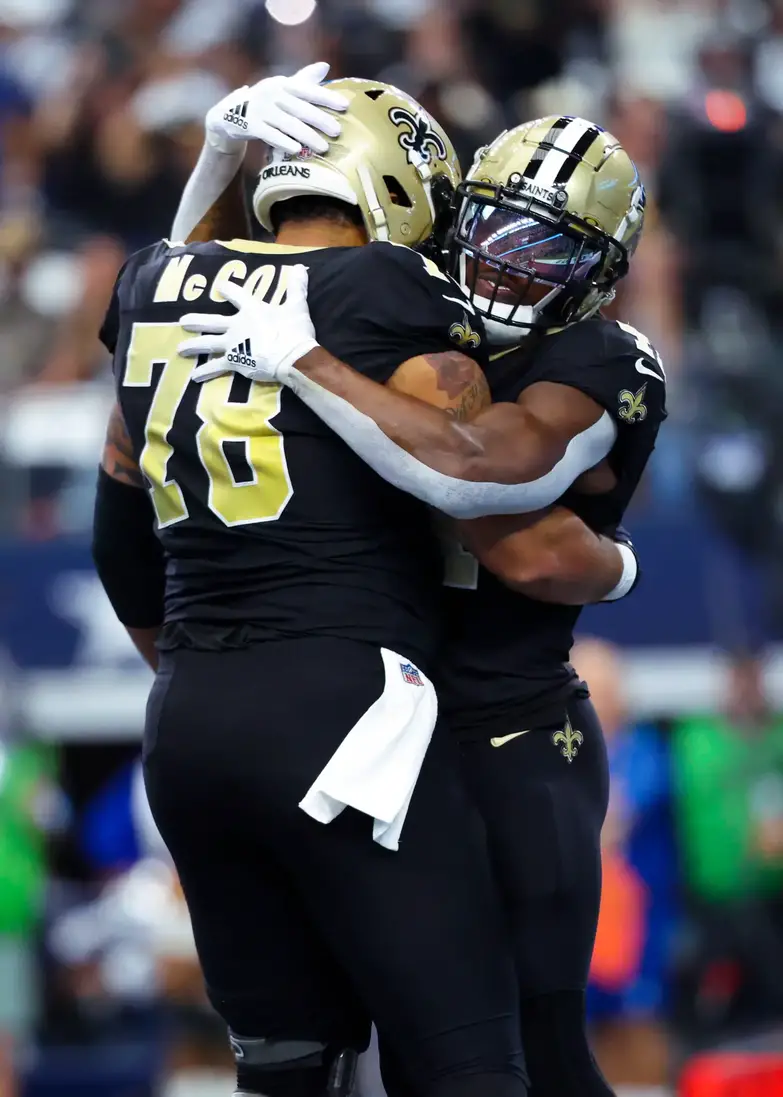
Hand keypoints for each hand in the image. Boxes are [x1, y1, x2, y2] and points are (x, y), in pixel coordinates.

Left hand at [179, 266, 319, 383]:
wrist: (291, 356)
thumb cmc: (294, 331)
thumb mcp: (298, 306)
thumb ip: (296, 287)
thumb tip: (301, 266)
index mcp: (251, 310)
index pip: (236, 295)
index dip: (227, 289)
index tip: (219, 287)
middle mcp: (237, 325)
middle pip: (212, 321)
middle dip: (197, 321)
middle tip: (182, 321)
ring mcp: (233, 344)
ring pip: (208, 343)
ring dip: (193, 346)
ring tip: (179, 350)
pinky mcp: (234, 361)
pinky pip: (216, 367)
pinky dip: (205, 372)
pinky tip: (194, 377)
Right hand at [205, 62, 347, 155]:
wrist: (230, 114)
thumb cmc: (265, 103)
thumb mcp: (282, 89)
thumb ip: (303, 80)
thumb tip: (325, 66)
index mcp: (283, 84)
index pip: (308, 90)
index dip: (326, 97)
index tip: (345, 106)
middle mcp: (272, 93)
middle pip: (300, 108)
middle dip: (320, 120)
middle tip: (338, 132)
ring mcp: (260, 109)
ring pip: (288, 124)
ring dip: (307, 136)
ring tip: (323, 147)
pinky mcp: (250, 125)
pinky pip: (270, 135)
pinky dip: (283, 142)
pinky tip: (297, 150)